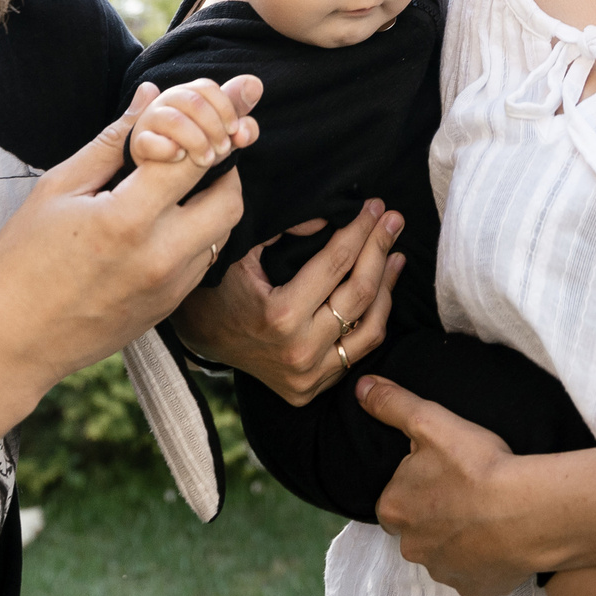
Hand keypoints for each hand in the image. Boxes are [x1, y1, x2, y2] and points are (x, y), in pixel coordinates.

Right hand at [0, 83, 246, 395]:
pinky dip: (198, 233)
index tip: (221, 99)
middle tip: (203, 146)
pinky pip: (204, 260)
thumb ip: (112, 141)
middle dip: (224, 166)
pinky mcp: (169, 309)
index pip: (194, 156)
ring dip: (213, 200)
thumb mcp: (57, 190)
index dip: (210, 122)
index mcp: (127, 219)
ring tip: (182, 183)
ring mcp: (170, 288)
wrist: (13, 345)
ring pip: (223, 232)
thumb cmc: (23, 262)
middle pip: (229, 198)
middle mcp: (160, 257)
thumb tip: (151, 96)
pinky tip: (166, 222)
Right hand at [129, 74, 261, 166]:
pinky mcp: (138, 143)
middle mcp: (168, 101)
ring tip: (206, 160)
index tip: (235, 131)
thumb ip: (240, 118)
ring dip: (197, 141)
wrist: (156, 173)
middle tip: (223, 150)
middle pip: (193, 101)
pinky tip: (179, 157)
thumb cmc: (197, 148)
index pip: (207, 88)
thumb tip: (256, 85)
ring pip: (174, 119)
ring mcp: (150, 121)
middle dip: (214, 128)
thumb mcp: (222, 137)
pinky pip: (148, 141)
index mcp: (189, 95)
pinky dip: (167, 150)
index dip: (226, 108)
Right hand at [170, 202, 402, 404]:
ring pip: (371, 329)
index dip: (359, 229)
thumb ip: (284, 229)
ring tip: (395, 252)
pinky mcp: (310, 389)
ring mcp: (307, 376)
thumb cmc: (219, 285)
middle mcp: (299, 351)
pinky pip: (357, 353)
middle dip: (380, 249)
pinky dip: (373, 319)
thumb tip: (331, 216)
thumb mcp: (242, 249)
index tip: (374, 206)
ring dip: (387, 286)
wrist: (200, 337)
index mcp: (281, 315)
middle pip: (360, 294)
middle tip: (394, 220)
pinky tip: (381, 291)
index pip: (336, 262)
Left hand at [358, 376, 534, 595]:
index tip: (443, 474)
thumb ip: (392, 405)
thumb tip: (361, 387)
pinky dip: (481, 560)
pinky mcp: (474, 589)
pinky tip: (498, 539)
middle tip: (465, 493)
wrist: (528, 512)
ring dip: (457, 538)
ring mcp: (444, 572)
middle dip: (434, 516)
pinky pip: (472, 574)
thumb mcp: (429, 421)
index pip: (394, 500)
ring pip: (443, 552)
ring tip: (485, 514)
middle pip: (416, 530)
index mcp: (394, 510)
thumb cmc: (477, 466)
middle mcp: (412, 548)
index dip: (417, 485)